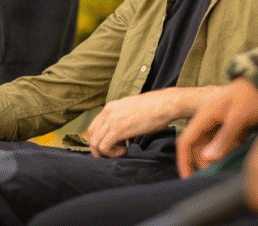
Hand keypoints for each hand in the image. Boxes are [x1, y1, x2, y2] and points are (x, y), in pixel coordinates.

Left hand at [87, 86, 223, 158]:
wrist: (165, 104)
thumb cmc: (155, 107)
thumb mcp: (133, 109)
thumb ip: (123, 117)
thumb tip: (123, 129)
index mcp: (110, 106)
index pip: (94, 126)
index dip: (100, 139)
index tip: (113, 145)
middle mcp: (107, 112)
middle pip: (92, 135)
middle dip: (100, 148)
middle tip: (114, 152)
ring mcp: (111, 120)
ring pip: (95, 143)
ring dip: (106, 152)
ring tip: (122, 151)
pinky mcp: (118, 130)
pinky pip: (104, 147)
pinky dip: (112, 153)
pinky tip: (125, 151)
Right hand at [177, 78, 257, 177]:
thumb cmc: (250, 96)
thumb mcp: (238, 117)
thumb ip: (224, 138)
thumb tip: (208, 158)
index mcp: (204, 116)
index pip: (185, 141)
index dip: (184, 161)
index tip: (187, 178)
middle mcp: (207, 120)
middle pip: (197, 147)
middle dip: (203, 163)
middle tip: (216, 176)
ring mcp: (218, 123)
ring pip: (210, 147)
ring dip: (216, 158)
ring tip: (228, 168)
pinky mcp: (228, 125)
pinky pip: (222, 143)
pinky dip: (227, 152)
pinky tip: (237, 156)